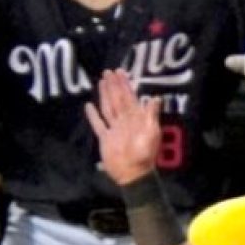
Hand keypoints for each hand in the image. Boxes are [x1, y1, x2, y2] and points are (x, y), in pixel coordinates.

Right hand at [84, 70, 162, 184]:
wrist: (133, 174)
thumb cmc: (144, 155)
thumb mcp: (152, 133)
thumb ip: (151, 116)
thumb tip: (155, 97)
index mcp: (135, 119)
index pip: (129, 97)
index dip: (125, 84)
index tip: (120, 71)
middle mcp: (124, 121)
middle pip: (117, 99)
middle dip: (113, 85)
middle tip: (108, 71)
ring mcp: (114, 129)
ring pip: (108, 108)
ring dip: (104, 95)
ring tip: (101, 82)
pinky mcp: (105, 139)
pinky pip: (98, 124)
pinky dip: (93, 116)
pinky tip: (89, 106)